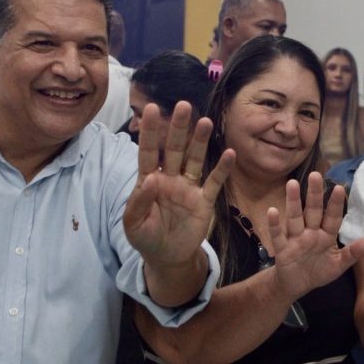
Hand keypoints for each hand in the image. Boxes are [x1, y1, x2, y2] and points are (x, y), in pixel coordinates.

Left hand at [123, 101, 233, 267]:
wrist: (168, 258)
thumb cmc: (146, 238)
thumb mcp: (133, 224)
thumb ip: (139, 201)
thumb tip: (150, 179)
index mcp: (148, 181)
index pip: (148, 152)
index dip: (149, 132)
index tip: (150, 108)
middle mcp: (169, 179)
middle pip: (174, 149)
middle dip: (178, 128)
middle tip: (183, 105)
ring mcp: (188, 188)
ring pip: (194, 160)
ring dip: (200, 142)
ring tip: (206, 122)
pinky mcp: (204, 201)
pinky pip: (214, 183)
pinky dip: (222, 169)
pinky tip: (230, 153)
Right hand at [266, 173, 363, 300]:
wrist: (297, 285)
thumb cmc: (318, 271)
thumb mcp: (338, 265)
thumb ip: (353, 253)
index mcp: (326, 235)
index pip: (332, 217)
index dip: (335, 204)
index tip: (340, 187)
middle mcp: (310, 233)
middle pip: (313, 211)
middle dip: (315, 194)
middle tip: (315, 174)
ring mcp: (295, 239)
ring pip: (295, 218)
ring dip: (293, 202)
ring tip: (292, 184)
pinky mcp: (282, 249)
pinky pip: (278, 235)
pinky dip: (275, 224)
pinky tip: (272, 211)